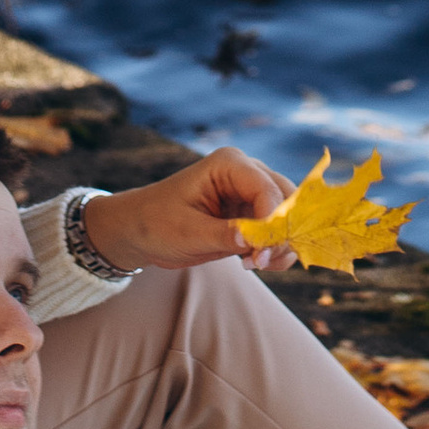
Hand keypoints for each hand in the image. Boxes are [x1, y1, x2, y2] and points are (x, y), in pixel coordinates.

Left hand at [78, 148, 296, 275]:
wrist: (140, 232)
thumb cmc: (156, 223)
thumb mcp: (187, 232)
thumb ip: (224, 234)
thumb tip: (255, 241)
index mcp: (229, 164)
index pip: (267, 188)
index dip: (273, 221)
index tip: (261, 254)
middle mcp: (246, 174)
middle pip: (286, 199)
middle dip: (281, 233)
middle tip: (262, 262)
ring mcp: (251, 195)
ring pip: (287, 217)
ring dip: (279, 245)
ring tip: (254, 264)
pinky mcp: (251, 216)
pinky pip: (276, 232)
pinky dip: (273, 250)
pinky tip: (253, 263)